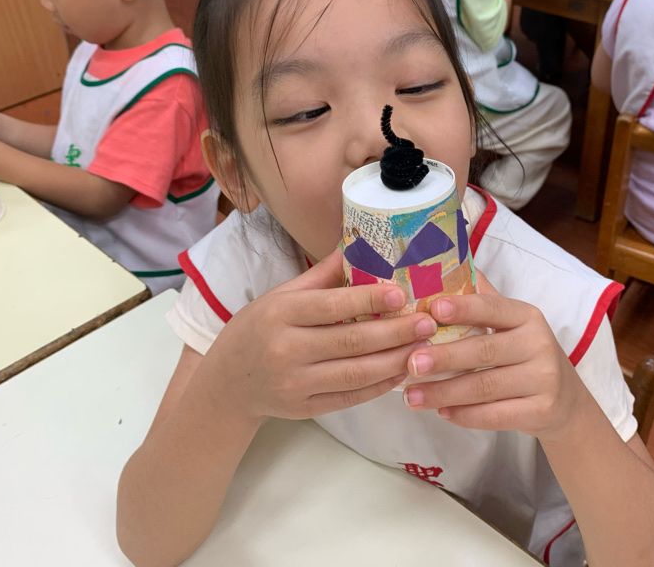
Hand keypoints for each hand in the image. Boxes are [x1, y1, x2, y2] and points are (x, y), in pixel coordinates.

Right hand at [206, 249, 438, 421]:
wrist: (227, 383)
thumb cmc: (258, 329)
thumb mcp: (280, 296)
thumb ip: (319, 276)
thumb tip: (355, 243)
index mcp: (280, 314)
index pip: (332, 306)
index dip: (369, 299)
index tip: (403, 293)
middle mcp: (286, 350)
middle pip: (351, 341)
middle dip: (395, 332)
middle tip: (427, 322)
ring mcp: (295, 384)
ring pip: (356, 373)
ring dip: (395, 361)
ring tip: (423, 347)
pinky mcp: (304, 409)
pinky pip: (350, 398)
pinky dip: (379, 386)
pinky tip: (400, 371)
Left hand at [401, 271, 579, 444]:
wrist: (565, 401)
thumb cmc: (524, 355)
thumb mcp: (511, 325)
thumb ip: (481, 300)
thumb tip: (444, 267)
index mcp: (526, 316)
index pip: (491, 308)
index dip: (462, 308)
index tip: (432, 309)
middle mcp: (538, 344)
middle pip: (484, 350)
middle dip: (444, 358)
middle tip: (410, 363)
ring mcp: (543, 379)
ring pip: (485, 387)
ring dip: (444, 392)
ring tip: (412, 396)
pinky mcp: (542, 411)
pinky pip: (496, 415)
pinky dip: (465, 415)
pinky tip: (441, 413)